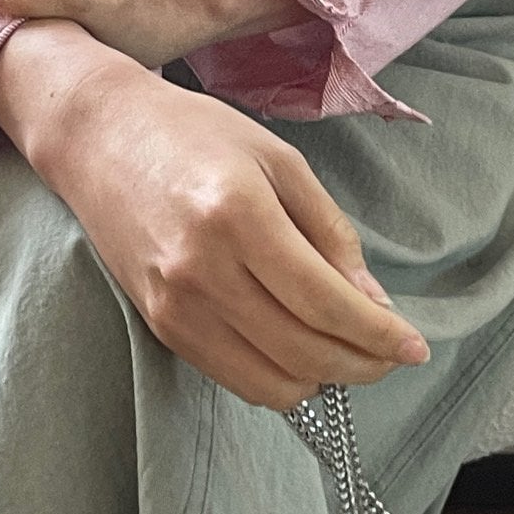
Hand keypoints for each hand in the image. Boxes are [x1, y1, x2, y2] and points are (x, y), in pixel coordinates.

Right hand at [42, 60, 430, 410]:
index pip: (325, 302)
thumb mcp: (277, 159)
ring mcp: (174, 304)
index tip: (415, 346)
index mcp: (238, 214)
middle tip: (390, 353)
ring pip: (270, 381)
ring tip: (348, 352)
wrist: (98, 136)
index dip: (379, 334)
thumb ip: (329, 231)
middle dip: (362, 364)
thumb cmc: (192, 133)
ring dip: (322, 378)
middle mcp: (202, 269)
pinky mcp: (158, 324)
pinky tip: (299, 350)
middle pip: (303, 351)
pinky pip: (232, 376)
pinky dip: (277, 376)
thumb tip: (373, 302)